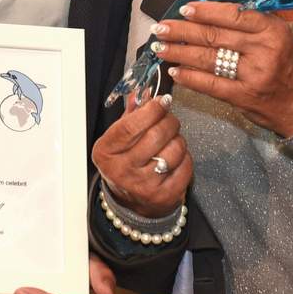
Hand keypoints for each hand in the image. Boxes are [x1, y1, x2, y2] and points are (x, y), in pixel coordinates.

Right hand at [91, 95, 191, 218]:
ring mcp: (143, 186)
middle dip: (169, 121)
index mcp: (106, 152)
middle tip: (170, 118)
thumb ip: (132, 113)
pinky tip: (176, 158)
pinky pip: (186, 166)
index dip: (151, 109)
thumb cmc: (125, 162)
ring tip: (171, 141)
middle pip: (155, 135)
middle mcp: (122, 171)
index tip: (163, 100)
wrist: (131, 202)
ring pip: (174, 149)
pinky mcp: (164, 196)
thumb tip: (145, 91)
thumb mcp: (119, 138)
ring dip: (178, 139)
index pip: (131, 125)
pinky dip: (185, 157)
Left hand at [153, 0, 292, 136]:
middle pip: (214, 36)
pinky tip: (175, 71)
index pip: (232, 15)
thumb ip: (250, 21)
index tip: (184, 9)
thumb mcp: (277, 35)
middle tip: (161, 28)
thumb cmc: (288, 64)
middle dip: (183, 31)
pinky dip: (190, 77)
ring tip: (161, 47)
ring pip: (208, 59)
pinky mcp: (244, 97)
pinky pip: (211, 84)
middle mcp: (263, 50)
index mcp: (271, 29)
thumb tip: (211, 9)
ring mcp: (253, 75)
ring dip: (180, 52)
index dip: (205, 11)